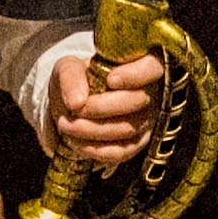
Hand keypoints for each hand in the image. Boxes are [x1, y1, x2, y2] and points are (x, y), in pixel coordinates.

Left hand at [49, 47, 167, 167]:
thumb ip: (71, 77)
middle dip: (102, 107)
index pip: (152, 67)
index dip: (135, 75)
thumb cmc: (77, 80)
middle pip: (137, 101)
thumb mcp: (68, 69)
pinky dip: (96, 149)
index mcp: (139, 66)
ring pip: (128, 129)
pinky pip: (122, 152)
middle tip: (74, 108)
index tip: (110, 80)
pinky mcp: (136, 144)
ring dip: (93, 130)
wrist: (73, 106)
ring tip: (65, 124)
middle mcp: (149, 93)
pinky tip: (75, 141)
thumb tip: (76, 102)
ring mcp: (146, 121)